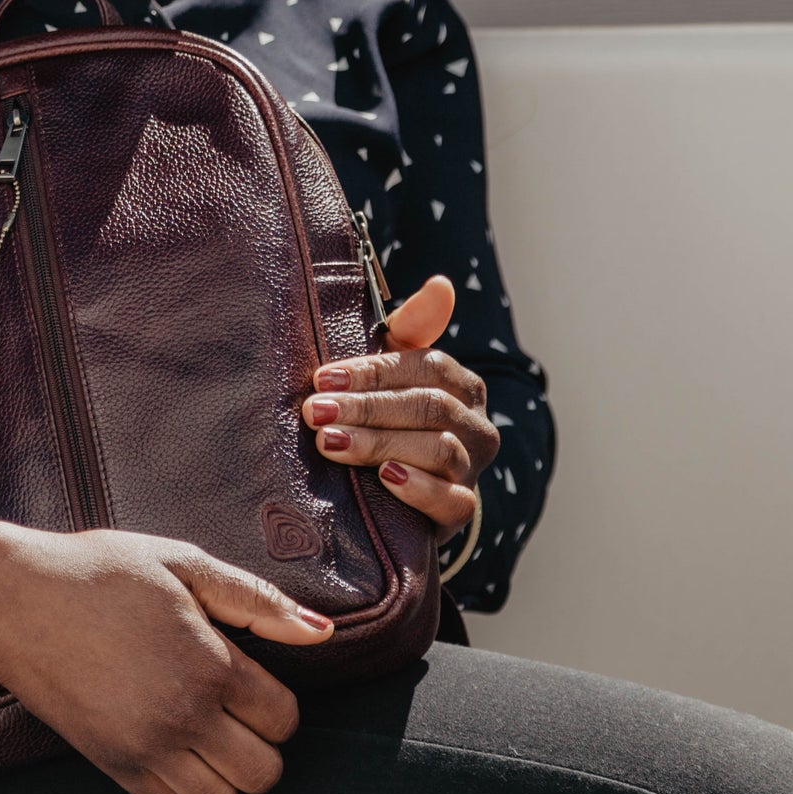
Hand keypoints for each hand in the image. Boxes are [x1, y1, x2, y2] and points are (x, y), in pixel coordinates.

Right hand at [0, 523, 332, 793]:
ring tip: (202, 726)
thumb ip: (258, 603)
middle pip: (263, 773)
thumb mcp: (184, 565)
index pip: (284, 719)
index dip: (277, 699)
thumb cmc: (102, 571)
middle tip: (233, 707)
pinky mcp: (110, 765)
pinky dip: (178, 781)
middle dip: (261, 743)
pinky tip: (165, 736)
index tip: (251, 677)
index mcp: (208, 665)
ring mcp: (143, 748)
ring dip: (223, 768)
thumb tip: (323, 632)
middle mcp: (181, 717)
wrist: (13, 600)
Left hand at [302, 275, 497, 544]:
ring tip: (331, 442)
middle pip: (429, 406)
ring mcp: (473, 469)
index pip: (427, 366)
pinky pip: (452, 499)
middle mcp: (477, 424)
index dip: (374, 371)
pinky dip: (418, 487)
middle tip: (315, 412)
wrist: (405, 498)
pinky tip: (385, 477)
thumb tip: (442, 284)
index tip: (323, 379)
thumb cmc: (394, 421)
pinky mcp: (462, 509)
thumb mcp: (396, 374)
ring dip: (379, 443)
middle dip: (367, 407)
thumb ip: (411, 329)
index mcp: (462, 385)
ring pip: (439, 449)